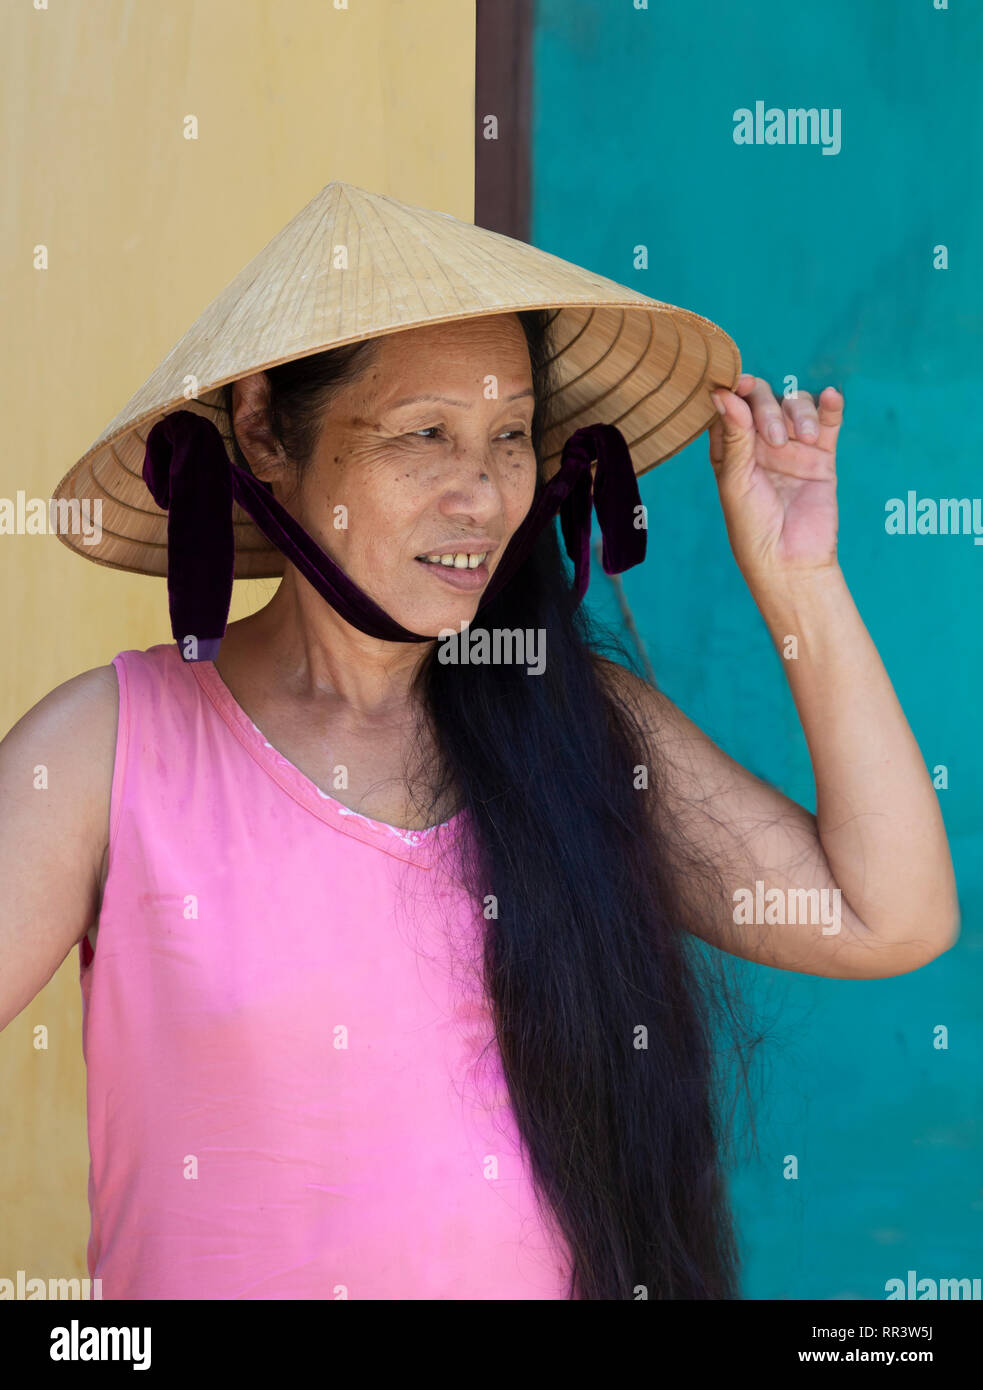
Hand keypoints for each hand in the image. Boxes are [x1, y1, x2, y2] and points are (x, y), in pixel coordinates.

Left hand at [708, 375, 843, 585]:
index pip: (730, 406)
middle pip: (763, 399)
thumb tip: (722, 393)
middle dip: (768, 409)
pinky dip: (830, 406)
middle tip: (775, 440)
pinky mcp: (821, 456)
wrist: (790, 560)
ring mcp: (792, 447)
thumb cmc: (752, 528)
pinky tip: (832, 397)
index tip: (738, 384)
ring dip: (799, 412)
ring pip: (795, 405)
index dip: (733, 391)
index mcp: (731, 449)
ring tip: (802, 440)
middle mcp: (759, 443)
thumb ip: (734, 437)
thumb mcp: (736, 481)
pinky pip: (828, 422)